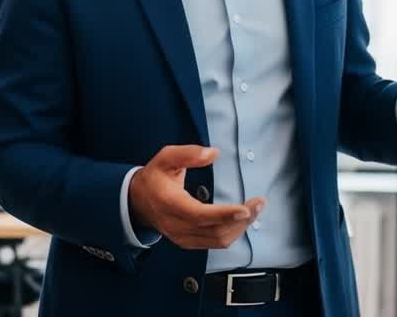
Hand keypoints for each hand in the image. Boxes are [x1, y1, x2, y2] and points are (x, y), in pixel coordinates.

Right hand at [128, 145, 264, 249]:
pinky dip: (232, 232)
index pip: (199, 215)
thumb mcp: (166, 157)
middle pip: (214, 231)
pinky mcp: (188, 242)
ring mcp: (182, 237)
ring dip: (240, 227)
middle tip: (259, 203)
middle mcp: (176, 225)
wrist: (137, 201)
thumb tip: (213, 153)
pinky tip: (241, 219)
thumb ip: (188, 153)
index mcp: (170, 203)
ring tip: (255, 209)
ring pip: (218, 240)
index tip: (246, 208)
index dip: (224, 214)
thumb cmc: (155, 177)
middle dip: (241, 219)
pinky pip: (215, 243)